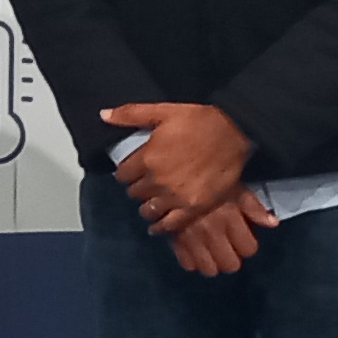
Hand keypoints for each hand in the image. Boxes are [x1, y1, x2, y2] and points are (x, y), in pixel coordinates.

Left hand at [103, 100, 251, 234]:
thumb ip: (130, 114)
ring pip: (148, 210)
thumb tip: (103, 115)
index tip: (132, 170)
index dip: (126, 172)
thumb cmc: (199, 119)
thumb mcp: (163, 111)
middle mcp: (158, 181)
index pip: (123, 174)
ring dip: (148, 204)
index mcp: (147, 158)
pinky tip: (157, 225)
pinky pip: (169, 224)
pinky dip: (160, 226)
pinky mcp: (193, 208)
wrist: (233, 131)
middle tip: (145, 182)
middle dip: (137, 186)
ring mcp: (176, 197)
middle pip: (134, 192)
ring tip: (152, 199)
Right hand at [166, 189, 278, 275]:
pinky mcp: (174, 240)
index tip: (243, 237)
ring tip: (211, 250)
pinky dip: (193, 260)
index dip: (248, 244)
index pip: (249, 249)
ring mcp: (192, 238)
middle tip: (227, 246)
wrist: (172, 173)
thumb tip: (273, 223)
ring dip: (213, 262)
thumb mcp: (234, 187)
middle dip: (232, 257)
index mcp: (229, 217)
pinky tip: (194, 248)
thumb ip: (253, 207)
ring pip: (209, 269)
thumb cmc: (208, 178)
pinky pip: (188, 264)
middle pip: (230, 265)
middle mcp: (212, 232)